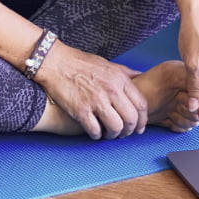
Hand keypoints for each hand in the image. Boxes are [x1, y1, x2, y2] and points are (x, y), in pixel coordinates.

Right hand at [33, 41, 147, 139]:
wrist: (56, 62)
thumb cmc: (81, 63)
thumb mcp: (108, 64)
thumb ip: (126, 73)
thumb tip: (140, 76)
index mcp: (120, 79)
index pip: (141, 104)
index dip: (142, 120)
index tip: (139, 127)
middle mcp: (111, 90)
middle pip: (131, 119)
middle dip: (130, 131)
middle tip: (124, 134)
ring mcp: (96, 101)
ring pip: (116, 127)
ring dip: (114, 135)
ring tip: (109, 134)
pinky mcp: (81, 110)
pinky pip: (95, 130)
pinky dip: (97, 135)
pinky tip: (95, 132)